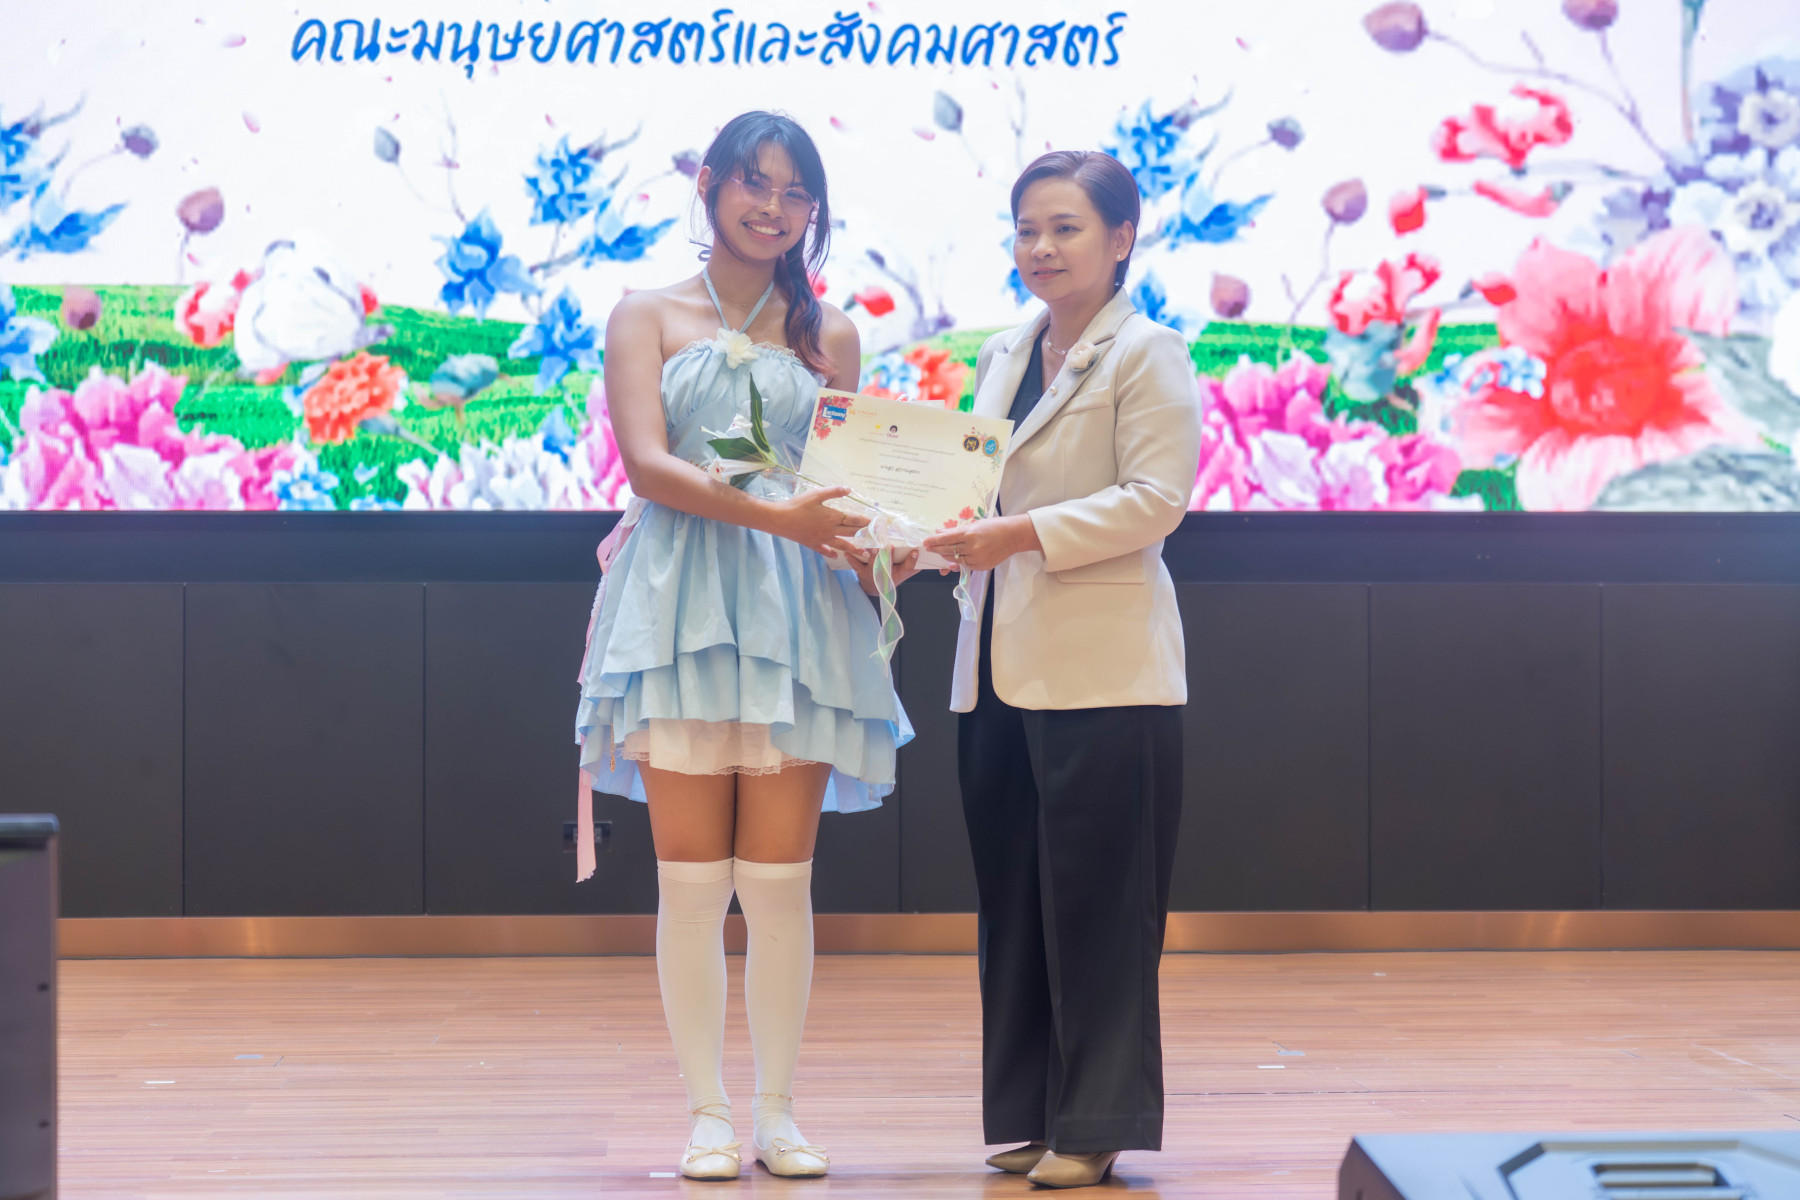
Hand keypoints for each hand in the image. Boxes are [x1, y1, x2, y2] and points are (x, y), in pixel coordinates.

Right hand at [774, 487, 869, 556]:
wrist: (780, 520)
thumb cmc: (798, 505)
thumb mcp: (816, 494)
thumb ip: (834, 492)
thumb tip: (849, 489)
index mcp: (832, 517)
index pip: (853, 519)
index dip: (865, 521)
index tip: (875, 523)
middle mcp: (830, 530)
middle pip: (851, 532)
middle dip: (864, 535)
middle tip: (876, 539)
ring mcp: (822, 539)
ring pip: (842, 545)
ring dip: (855, 549)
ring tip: (865, 554)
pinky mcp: (812, 544)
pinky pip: (825, 550)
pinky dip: (831, 553)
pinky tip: (836, 556)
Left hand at [847, 547, 920, 595]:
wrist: (875, 590)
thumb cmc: (892, 578)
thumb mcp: (905, 574)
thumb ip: (914, 565)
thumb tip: (926, 553)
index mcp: (899, 574)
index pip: (908, 567)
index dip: (911, 561)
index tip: (915, 552)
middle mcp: (886, 575)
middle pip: (888, 565)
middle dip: (888, 556)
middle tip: (889, 546)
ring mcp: (873, 574)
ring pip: (873, 565)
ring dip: (872, 556)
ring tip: (872, 547)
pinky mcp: (862, 573)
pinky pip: (856, 566)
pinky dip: (851, 560)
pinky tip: (847, 553)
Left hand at [922, 515, 1039, 572]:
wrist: (1014, 536)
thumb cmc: (994, 526)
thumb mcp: (974, 524)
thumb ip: (956, 530)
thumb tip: (940, 531)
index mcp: (970, 534)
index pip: (947, 538)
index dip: (934, 541)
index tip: (925, 542)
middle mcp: (973, 547)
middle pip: (949, 550)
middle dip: (937, 549)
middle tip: (929, 548)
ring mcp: (978, 558)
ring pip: (956, 560)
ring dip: (947, 557)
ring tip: (942, 553)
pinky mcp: (982, 566)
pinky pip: (966, 566)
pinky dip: (960, 562)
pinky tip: (957, 558)